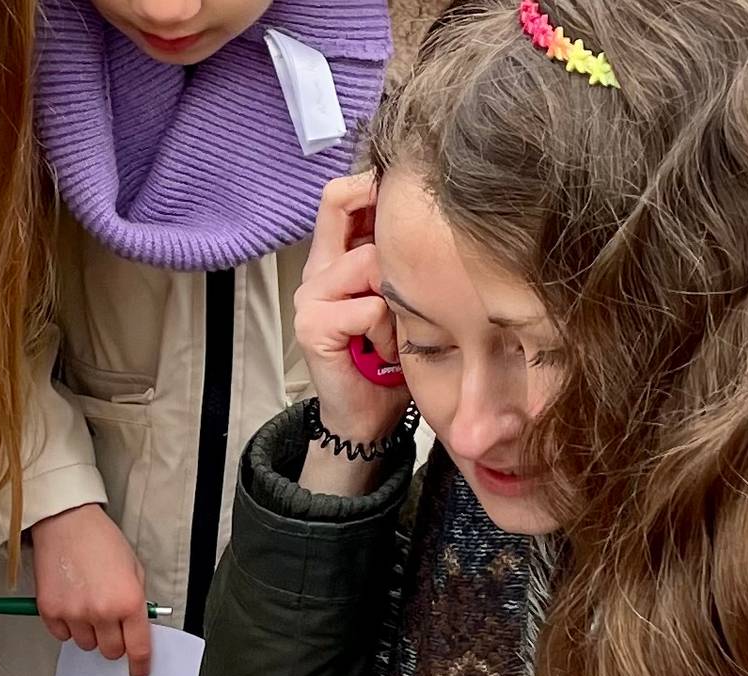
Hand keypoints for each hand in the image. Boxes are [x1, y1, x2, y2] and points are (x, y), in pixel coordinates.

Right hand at [27, 503, 153, 675]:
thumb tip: (138, 630)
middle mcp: (102, 612)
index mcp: (129, 601)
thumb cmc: (100, 540)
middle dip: (113, 641)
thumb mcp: (134, 569)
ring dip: (90, 631)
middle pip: (110, 652)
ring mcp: (74, 613)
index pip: (138, 648)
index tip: (138, 673)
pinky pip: (62, 635)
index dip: (139, 666)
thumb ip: (137, 602)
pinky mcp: (50, 611)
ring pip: (86, 644)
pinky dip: (67, 625)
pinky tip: (70, 601)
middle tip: (109, 620)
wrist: (66, 522)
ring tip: (87, 602)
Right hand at [296, 174, 412, 452]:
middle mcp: (316, 269)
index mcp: (335, 256)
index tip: (408, 208)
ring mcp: (309, 295)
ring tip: (397, 333)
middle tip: (405, 290)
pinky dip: (388, 333)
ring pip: (367, 264)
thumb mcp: (403, 296)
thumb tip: (438, 212)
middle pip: (344, 209)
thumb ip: (401, 259)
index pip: (339, 195)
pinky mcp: (311, 325)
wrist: (368, 416)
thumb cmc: (393, 356)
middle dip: (390, 244)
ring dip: (396, 303)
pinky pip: (367, 308)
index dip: (370, 186)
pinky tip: (386, 354)